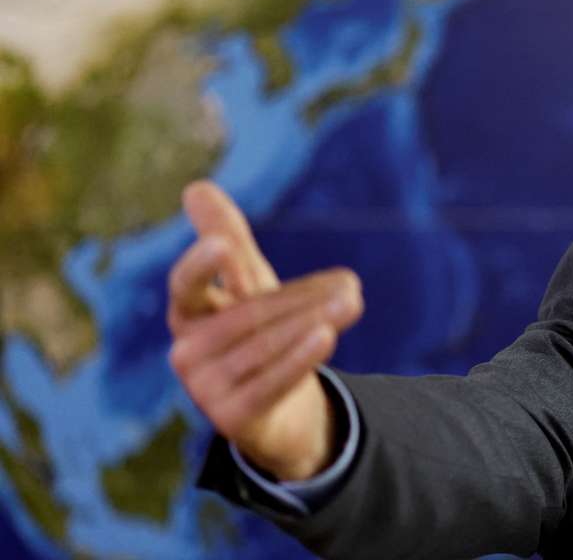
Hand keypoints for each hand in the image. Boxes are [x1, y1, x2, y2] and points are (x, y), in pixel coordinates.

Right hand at [167, 181, 363, 480]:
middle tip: (351, 284)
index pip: (186, 285)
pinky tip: (326, 335)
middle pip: (250, 315)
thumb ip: (229, 240)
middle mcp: (187, 352)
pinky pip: (272, 382)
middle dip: (303, 299)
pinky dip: (301, 357)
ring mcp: (205, 389)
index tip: (223, 243)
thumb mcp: (249, 286)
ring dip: (314, 322)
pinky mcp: (231, 419)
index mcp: (186, 314)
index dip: (202, 265)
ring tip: (353, 301)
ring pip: (266, 346)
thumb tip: (196, 186)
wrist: (280, 412)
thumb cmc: (260, 335)